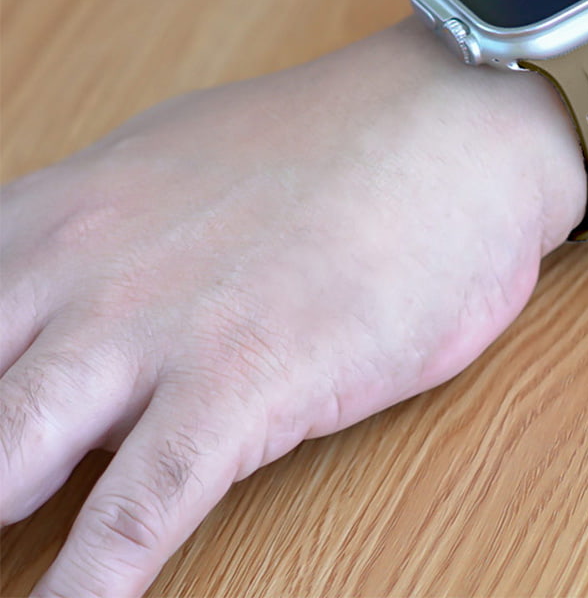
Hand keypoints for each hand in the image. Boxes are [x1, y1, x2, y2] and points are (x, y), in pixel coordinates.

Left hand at [0, 19, 584, 596]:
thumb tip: (56, 306)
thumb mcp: (173, 161)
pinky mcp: (244, 382)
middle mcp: (80, 270)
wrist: (453, 126)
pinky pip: (134, 515)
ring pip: (3, 463)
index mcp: (60, 212)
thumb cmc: (334, 142)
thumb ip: (97, 240)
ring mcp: (155, 328)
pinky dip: (89, 588)